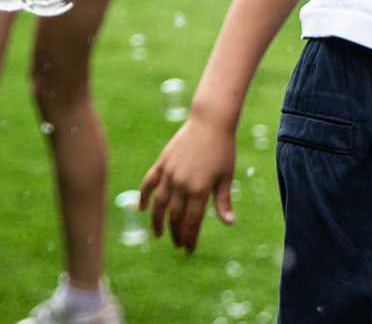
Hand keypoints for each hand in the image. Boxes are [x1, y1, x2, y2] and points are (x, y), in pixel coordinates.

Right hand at [142, 119, 236, 251]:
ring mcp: (169, 173)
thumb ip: (224, 201)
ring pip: (159, 204)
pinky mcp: (162, 162)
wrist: (210, 121)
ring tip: (158, 234)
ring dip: (157, 222)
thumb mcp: (226, 176)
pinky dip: (144, 196)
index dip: (190, 238)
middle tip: (178, 245)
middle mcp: (182, 184)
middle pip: (175, 216)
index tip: (188, 249)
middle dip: (176, 234)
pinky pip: (149, 183)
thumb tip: (229, 223)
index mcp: (200, 189)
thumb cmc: (223, 149)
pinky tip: (142, 208)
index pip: (192, 222)